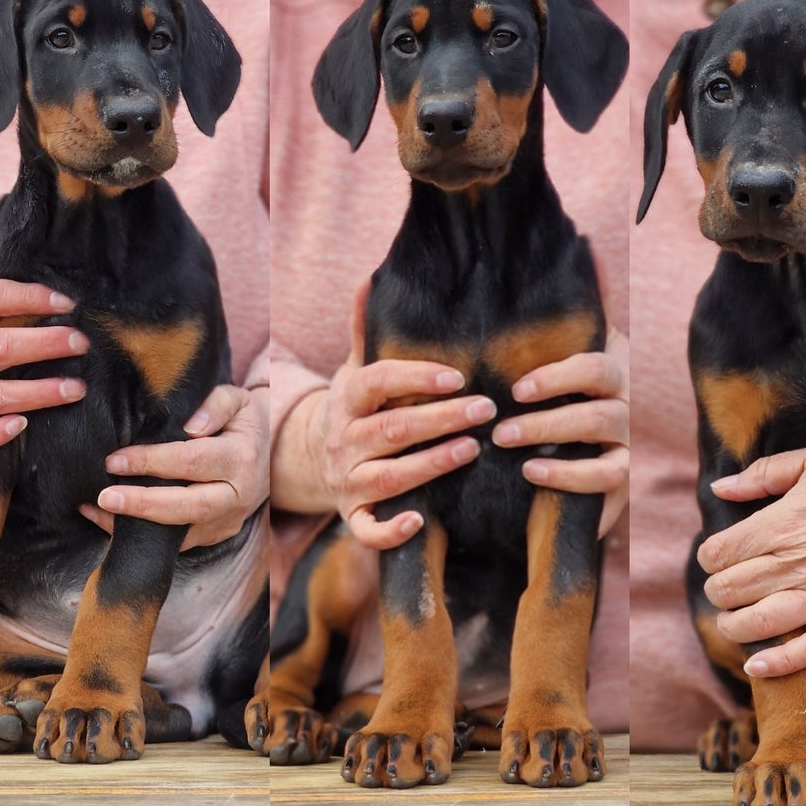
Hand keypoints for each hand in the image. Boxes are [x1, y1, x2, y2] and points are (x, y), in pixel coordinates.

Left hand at [79, 384, 269, 550]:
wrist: (277, 455)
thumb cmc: (245, 423)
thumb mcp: (239, 400)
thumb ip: (215, 404)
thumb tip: (190, 427)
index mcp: (241, 458)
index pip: (191, 461)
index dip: (151, 461)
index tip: (116, 458)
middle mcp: (238, 494)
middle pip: (189, 506)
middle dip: (143, 503)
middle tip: (105, 496)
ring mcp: (229, 520)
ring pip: (182, 533)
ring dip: (137, 525)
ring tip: (99, 511)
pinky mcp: (216, 534)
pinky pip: (178, 542)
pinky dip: (142, 535)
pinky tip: (110, 521)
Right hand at [317, 282, 496, 549]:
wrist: (318, 460)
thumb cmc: (358, 408)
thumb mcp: (356, 368)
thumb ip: (365, 329)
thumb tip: (370, 276)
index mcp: (347, 398)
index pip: (378, 383)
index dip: (416, 379)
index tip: (458, 377)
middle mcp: (343, 439)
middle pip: (392, 430)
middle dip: (440, 420)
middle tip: (487, 410)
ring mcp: (347, 480)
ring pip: (386, 476)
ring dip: (430, 465)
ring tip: (472, 450)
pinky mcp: (353, 515)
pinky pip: (367, 529)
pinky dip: (391, 530)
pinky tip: (421, 519)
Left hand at [491, 326, 628, 536]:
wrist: (589, 420)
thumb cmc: (562, 377)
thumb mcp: (563, 346)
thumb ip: (555, 326)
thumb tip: (553, 286)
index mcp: (614, 370)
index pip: (594, 369)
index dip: (556, 379)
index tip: (517, 391)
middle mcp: (627, 409)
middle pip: (597, 418)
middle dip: (545, 426)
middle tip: (500, 434)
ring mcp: (628, 448)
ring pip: (609, 460)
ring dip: (564, 467)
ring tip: (524, 467)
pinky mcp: (622, 482)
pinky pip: (608, 490)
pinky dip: (576, 490)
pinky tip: (539, 483)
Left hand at [697, 430, 805, 676]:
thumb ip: (764, 475)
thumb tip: (720, 488)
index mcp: (784, 522)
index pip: (719, 553)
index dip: (709, 556)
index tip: (716, 554)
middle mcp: (800, 562)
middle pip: (731, 590)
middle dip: (717, 591)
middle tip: (723, 586)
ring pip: (759, 623)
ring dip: (734, 626)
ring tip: (731, 620)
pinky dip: (778, 662)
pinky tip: (756, 664)